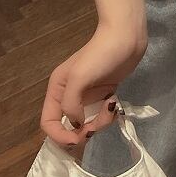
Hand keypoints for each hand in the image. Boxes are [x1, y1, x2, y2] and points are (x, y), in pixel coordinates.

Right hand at [39, 14, 147, 150]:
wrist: (127, 38)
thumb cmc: (100, 55)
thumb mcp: (79, 77)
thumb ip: (70, 104)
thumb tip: (76, 124)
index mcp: (57, 89)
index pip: (48, 122)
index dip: (59, 136)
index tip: (78, 139)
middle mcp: (69, 95)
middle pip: (69, 127)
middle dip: (83, 131)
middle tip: (97, 124)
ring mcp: (87, 96)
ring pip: (87, 123)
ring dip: (100, 121)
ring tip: (110, 106)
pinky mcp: (103, 94)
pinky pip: (101, 115)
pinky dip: (108, 114)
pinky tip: (114, 101)